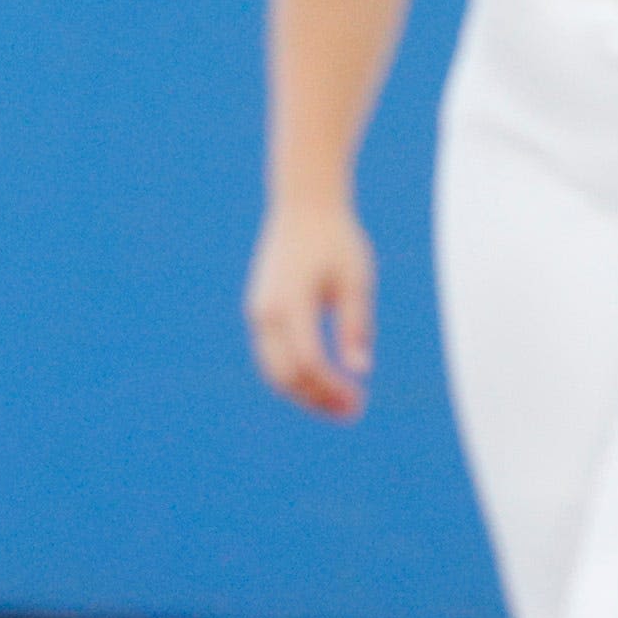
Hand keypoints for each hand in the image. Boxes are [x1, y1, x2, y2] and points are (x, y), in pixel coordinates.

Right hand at [245, 201, 375, 419]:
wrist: (303, 205)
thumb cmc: (336, 239)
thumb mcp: (356, 280)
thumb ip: (356, 325)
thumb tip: (360, 370)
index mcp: (292, 302)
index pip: (308, 361)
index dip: (331, 388)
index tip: (358, 400)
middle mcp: (266, 311)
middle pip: (284, 376)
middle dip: (316, 400)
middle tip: (352, 412)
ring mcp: (258, 311)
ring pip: (273, 371)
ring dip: (304, 392)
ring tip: (339, 403)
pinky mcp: (259, 310)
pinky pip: (271, 355)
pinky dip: (294, 374)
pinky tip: (323, 380)